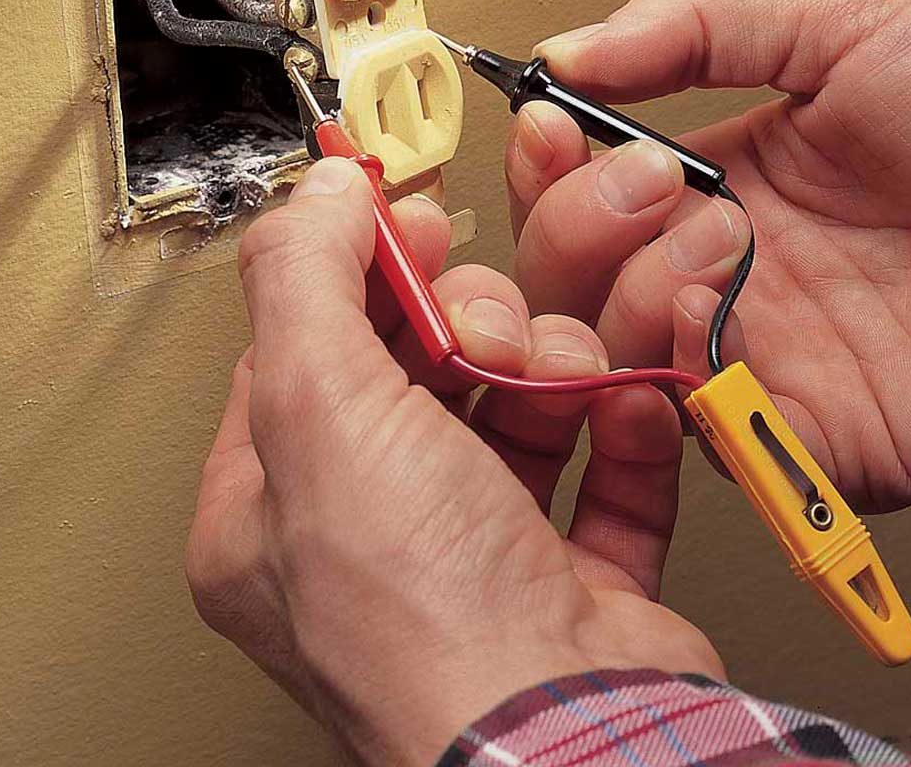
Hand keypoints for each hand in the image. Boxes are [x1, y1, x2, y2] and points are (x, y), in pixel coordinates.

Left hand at [187, 159, 721, 766]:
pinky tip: (629, 406)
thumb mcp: (323, 412)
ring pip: (519, 407)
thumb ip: (305, 281)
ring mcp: (480, 559)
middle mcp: (376, 539)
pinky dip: (626, 424)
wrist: (574, 735)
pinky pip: (608, 466)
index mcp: (282, 513)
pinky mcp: (577, 578)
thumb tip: (315, 196)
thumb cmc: (426, 620)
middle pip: (421, 369)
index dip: (359, 275)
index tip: (407, 223)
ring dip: (554, 367)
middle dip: (470, 323)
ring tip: (564, 374)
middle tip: (484, 323)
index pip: (308, 352)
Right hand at [507, 0, 910, 510]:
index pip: (577, 193)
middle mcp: (718, 275)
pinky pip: (697, 428)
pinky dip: (675, 371)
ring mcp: (757, 354)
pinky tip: (711, 307)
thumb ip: (690, 22)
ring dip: (629, 288)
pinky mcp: (805, 431)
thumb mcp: (835, 17)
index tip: (553, 123)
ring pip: (611, 355)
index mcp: (715, 186)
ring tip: (717, 234)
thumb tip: (564, 51)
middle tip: (651, 177)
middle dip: (579, 225)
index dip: (548, 166)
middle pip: (571, 282)